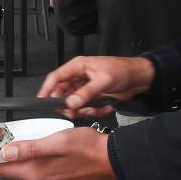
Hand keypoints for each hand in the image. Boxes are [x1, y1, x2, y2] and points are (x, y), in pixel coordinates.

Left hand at [0, 127, 114, 179]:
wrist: (111, 161)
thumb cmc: (89, 148)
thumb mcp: (58, 141)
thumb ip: (30, 148)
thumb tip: (7, 152)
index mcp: (36, 171)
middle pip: (7, 173)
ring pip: (20, 175)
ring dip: (7, 167)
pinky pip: (33, 178)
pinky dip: (23, 169)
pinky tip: (24, 161)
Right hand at [37, 55, 154, 115]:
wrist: (139, 78)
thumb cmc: (123, 70)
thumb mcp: (104, 81)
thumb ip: (86, 92)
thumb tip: (71, 103)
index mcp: (78, 66)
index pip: (56, 77)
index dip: (47, 89)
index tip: (41, 101)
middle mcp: (79, 76)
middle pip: (63, 93)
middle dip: (68, 105)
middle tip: (75, 113)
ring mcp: (85, 87)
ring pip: (74, 103)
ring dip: (83, 110)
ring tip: (95, 109)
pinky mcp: (91, 96)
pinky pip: (85, 107)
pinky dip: (92, 110)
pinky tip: (104, 108)